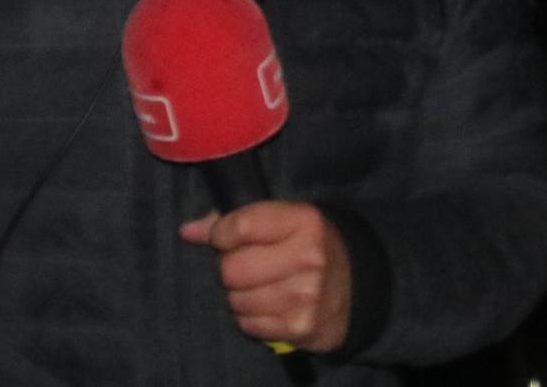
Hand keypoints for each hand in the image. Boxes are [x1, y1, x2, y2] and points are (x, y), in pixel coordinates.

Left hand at [177, 200, 352, 351]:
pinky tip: (269, 307)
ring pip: (236, 300)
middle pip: (232, 269)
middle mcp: (309, 257)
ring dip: (240, 296)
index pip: (241, 226)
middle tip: (247, 268)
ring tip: (261, 288)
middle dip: (230, 269)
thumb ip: (235, 220)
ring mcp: (307, 295)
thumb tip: (188, 231)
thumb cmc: (309, 248)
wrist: (358, 288)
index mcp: (304, 221)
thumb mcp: (284, 222)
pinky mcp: (301, 326)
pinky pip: (248, 325)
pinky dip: (251, 319)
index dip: (221, 234)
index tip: (225, 238)